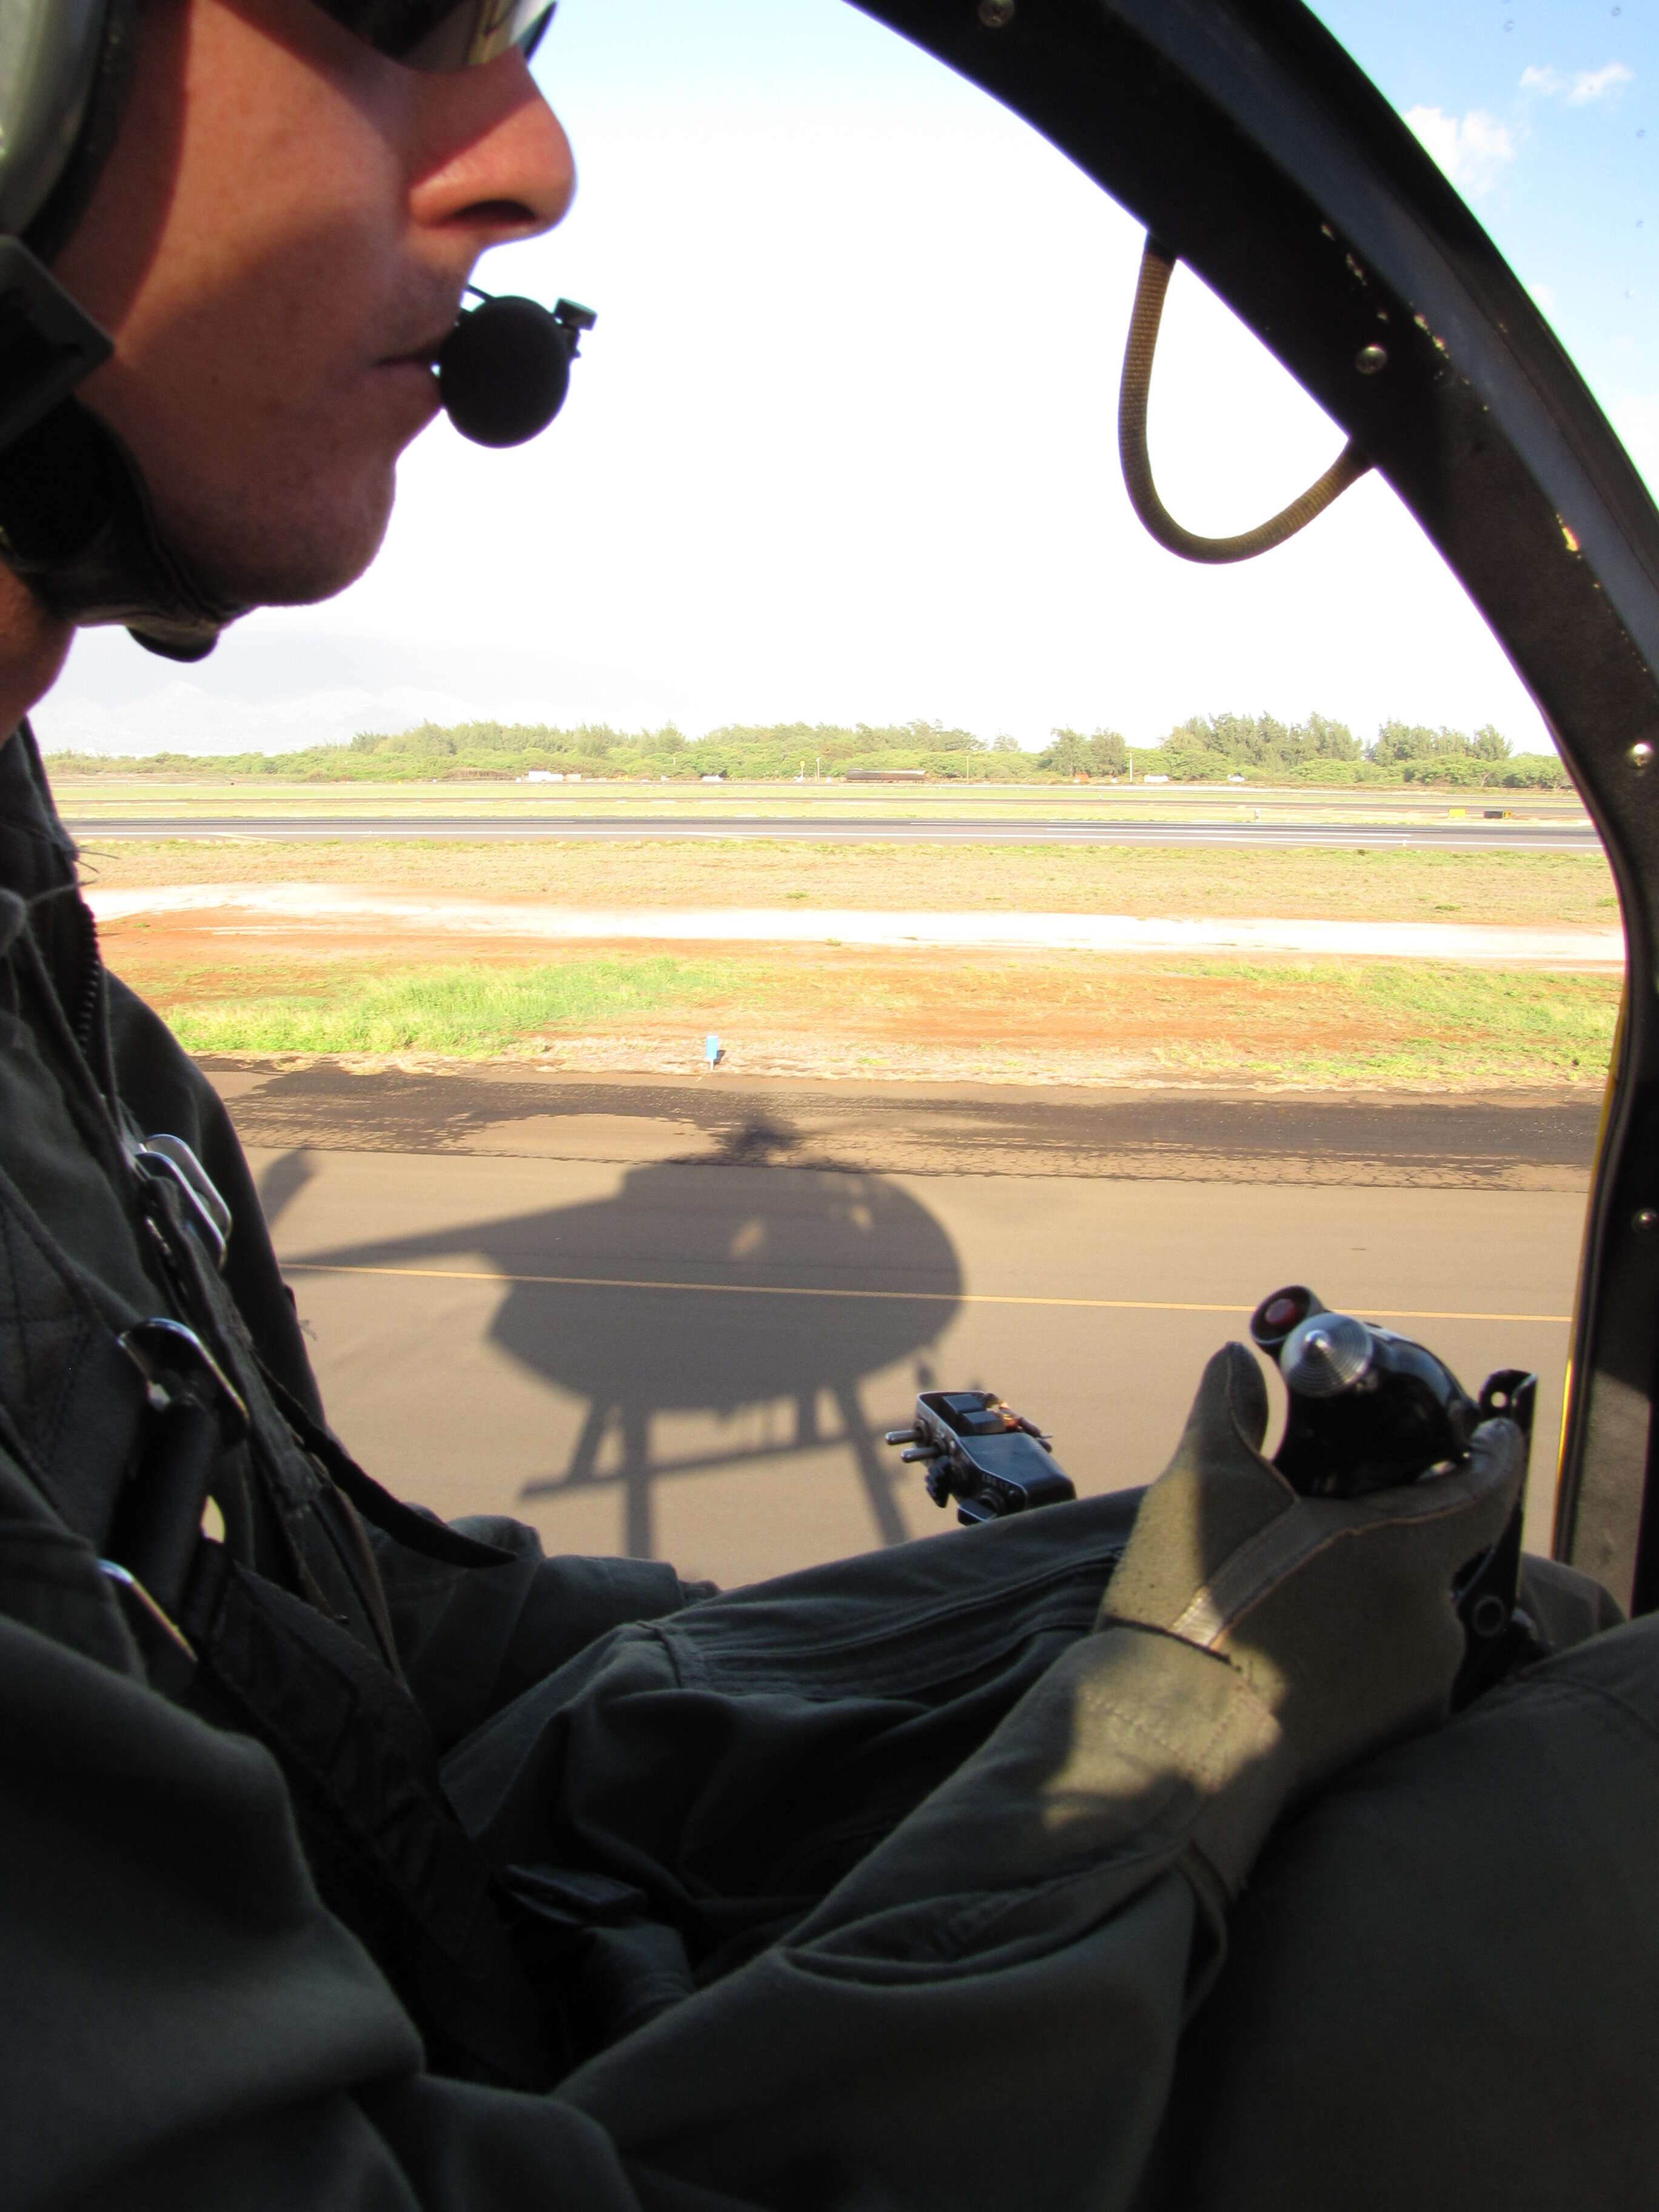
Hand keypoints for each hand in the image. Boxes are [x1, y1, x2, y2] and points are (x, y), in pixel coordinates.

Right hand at [1099, 1343, 1524, 1889]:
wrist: (1173, 1743)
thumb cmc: (1196, 1608)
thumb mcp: (1203, 1484)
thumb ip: (1229, 1410)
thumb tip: (1237, 1365)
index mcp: (1406, 1551)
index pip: (1486, 1488)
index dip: (1490, 1454)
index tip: (1489, 1438)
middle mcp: (1430, 1624)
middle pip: (1429, 1556)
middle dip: (1385, 1535)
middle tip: (1323, 1523)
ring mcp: (1416, 1693)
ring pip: (1404, 1621)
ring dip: (1363, 1600)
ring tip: (1288, 1594)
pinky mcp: (1388, 1747)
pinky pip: (1386, 1681)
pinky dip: (1350, 1660)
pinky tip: (1286, 1654)